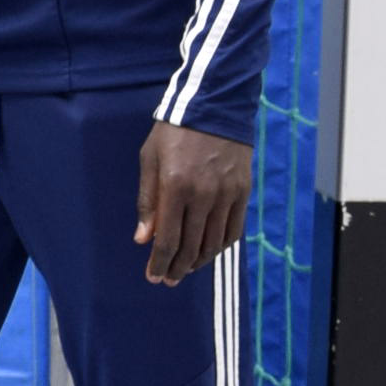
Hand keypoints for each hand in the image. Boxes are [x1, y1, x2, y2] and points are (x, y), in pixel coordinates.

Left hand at [133, 121, 253, 287]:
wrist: (213, 106)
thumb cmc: (173, 132)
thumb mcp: (149, 160)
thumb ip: (147, 201)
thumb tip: (142, 239)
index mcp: (176, 187)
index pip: (168, 238)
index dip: (159, 262)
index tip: (153, 276)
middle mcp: (204, 195)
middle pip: (191, 245)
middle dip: (177, 267)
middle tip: (168, 280)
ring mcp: (227, 194)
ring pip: (214, 242)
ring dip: (199, 261)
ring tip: (186, 270)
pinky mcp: (243, 191)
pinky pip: (234, 228)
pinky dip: (221, 245)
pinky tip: (209, 252)